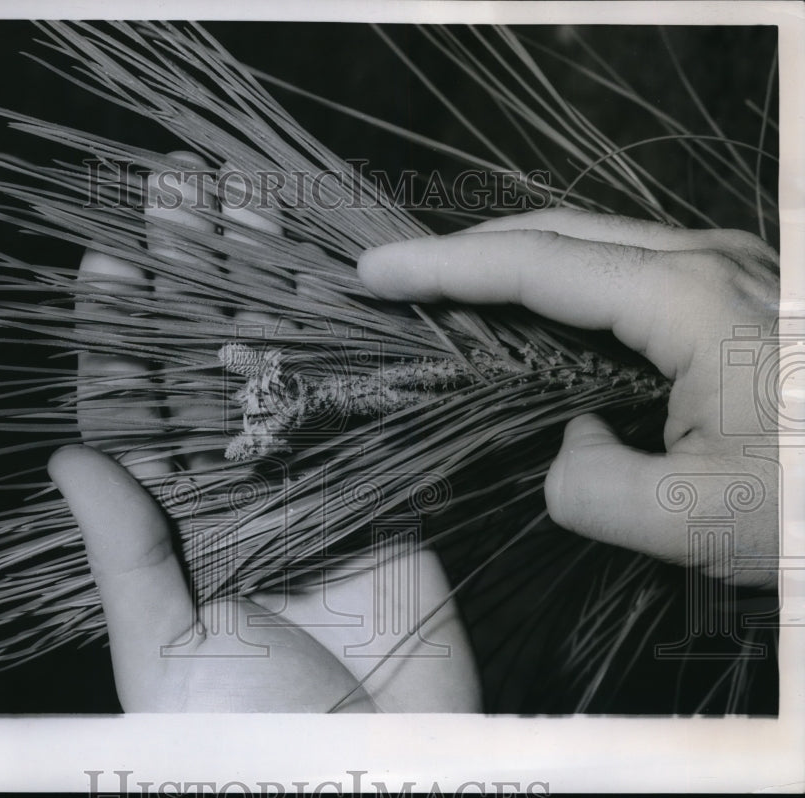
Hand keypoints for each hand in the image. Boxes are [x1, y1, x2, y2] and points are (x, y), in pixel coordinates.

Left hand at [49, 152, 480, 710]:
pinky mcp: (393, 494)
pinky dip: (354, 338)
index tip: (113, 260)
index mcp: (177, 526)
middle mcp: (243, 492)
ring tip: (250, 204)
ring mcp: (319, 486)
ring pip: (287, 367)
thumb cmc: (246, 734)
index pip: (140, 412)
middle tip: (183, 194)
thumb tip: (68, 457)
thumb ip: (126, 551)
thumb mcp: (165, 648)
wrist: (373, 780)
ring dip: (269, 285)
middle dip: (195, 279)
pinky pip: (368, 404)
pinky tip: (334, 273)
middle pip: (212, 368)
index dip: (124, 335)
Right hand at [358, 209, 779, 587]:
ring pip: (594, 237)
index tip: (374, 273)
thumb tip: (567, 446)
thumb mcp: (701, 520)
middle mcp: (705, 261)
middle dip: (467, 245)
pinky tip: (542, 303)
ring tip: (452, 281)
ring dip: (515, 254)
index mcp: (685, 300)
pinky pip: (626, 261)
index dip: (443, 267)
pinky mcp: (740, 289)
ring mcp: (729, 267)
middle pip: (557, 229)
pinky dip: (563, 272)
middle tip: (398, 269)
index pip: (534, 268)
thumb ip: (594, 487)